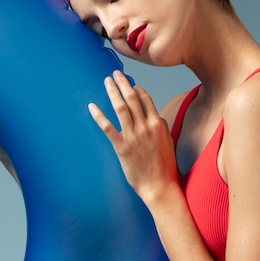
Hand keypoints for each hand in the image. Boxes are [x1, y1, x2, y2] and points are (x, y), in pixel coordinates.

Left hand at [88, 70, 177, 205]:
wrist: (159, 186)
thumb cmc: (164, 167)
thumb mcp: (168, 142)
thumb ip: (162, 127)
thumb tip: (156, 116)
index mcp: (158, 124)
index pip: (147, 100)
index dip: (138, 89)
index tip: (132, 83)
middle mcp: (146, 127)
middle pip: (132, 98)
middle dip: (123, 83)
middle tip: (115, 74)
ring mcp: (133, 136)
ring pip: (121, 108)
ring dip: (112, 92)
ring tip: (106, 82)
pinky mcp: (122, 147)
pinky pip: (107, 127)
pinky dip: (99, 115)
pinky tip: (91, 106)